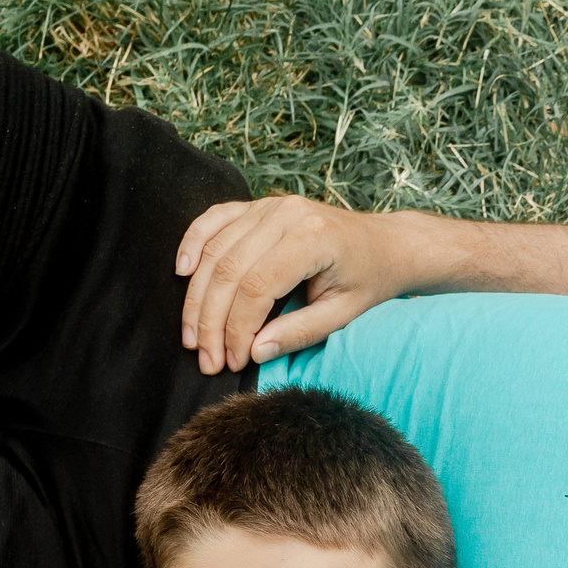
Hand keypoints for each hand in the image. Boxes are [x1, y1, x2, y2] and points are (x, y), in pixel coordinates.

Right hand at [176, 196, 419, 374]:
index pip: (258, 286)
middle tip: (205, 358)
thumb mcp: (345, 314)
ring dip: (198, 297)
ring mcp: (269, 205)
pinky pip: (215, 220)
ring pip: (216, 249)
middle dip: (212, 320)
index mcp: (313, 238)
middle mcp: (287, 215)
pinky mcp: (258, 205)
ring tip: (192, 336)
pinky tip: (181, 274)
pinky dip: (193, 244)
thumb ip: (301, 332)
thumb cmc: (370, 280)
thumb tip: (254, 352)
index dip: (238, 327)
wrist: (386, 244)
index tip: (232, 361)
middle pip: (229, 269)